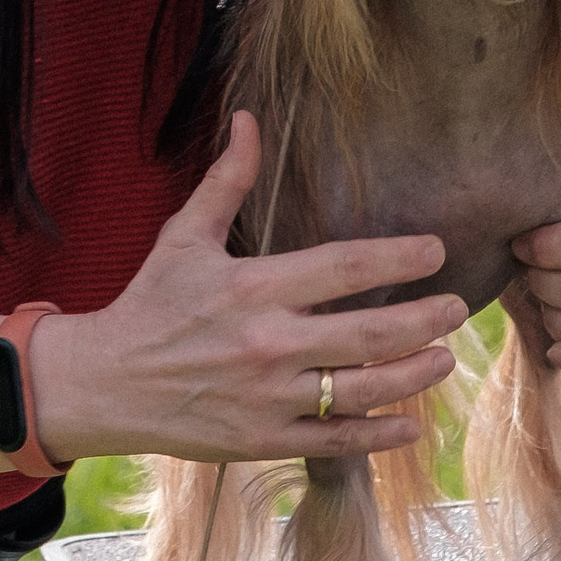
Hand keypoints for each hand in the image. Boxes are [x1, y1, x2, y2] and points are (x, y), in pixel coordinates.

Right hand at [30, 114, 466, 465]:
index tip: (435, 251)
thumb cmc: (149, 304)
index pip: (344, 267)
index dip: (397, 258)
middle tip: (459, 307)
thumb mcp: (184, 236)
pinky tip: (413, 422)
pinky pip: (334, 442)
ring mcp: (267, 398)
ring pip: (360, 390)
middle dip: (422, 320)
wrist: (102, 385)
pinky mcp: (262, 441)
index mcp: (253, 287)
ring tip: (444, 359)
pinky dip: (378, 434)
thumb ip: (226, 180)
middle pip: (367, 333)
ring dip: (412, 375)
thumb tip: (247, 118)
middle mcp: (267, 344)